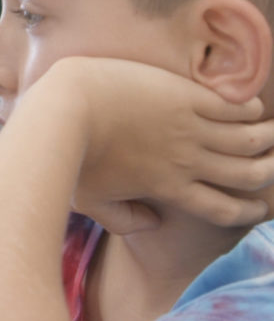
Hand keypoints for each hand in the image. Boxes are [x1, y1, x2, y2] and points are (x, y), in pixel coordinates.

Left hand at [46, 57, 273, 231]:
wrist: (67, 110)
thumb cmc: (70, 157)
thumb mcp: (90, 201)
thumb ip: (122, 221)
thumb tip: (151, 225)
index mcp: (169, 189)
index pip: (223, 208)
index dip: (247, 211)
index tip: (258, 208)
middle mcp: (188, 162)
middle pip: (247, 174)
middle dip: (267, 172)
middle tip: (271, 166)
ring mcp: (189, 127)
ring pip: (249, 139)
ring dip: (267, 138)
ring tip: (271, 135)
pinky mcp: (185, 96)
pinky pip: (233, 107)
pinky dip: (249, 110)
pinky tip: (253, 108)